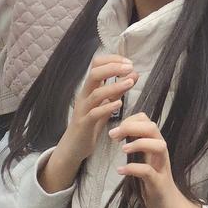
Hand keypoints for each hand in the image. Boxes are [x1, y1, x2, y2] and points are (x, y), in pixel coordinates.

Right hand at [38, 54, 134, 191]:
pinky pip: (94, 114)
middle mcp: (84, 95)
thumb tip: (134, 73)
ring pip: (96, 93)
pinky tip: (119, 104)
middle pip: (94, 74)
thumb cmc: (91, 123)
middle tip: (129, 67)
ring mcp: (83, 110)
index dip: (112, 60)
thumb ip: (119, 90)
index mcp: (89, 88)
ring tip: (130, 82)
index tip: (129, 62)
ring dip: (114, 86)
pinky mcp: (84, 124)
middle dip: (113, 68)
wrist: (74, 147)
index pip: (96, 64)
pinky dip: (107, 107)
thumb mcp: (106, 104)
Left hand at [110, 112, 200, 207]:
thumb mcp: (143, 161)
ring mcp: (161, 168)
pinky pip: (148, 171)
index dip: (131, 120)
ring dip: (139, 143)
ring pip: (158, 146)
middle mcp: (160, 153)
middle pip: (153, 128)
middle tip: (113, 135)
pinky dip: (133, 168)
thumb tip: (121, 133)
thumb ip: (137, 147)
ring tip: (122, 150)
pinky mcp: (159, 184)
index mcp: (155, 145)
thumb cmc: (153, 184)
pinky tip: (121, 171)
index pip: (147, 121)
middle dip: (132, 127)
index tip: (116, 129)